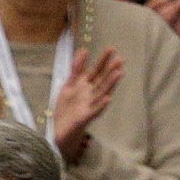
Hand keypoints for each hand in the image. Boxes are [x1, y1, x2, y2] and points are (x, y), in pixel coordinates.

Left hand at [48, 46, 121, 162]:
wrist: (59, 130)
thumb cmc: (65, 108)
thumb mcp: (69, 84)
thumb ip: (76, 69)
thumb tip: (84, 49)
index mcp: (85, 86)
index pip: (96, 70)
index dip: (103, 60)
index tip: (111, 49)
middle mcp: (90, 94)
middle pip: (102, 80)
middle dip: (110, 70)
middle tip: (121, 59)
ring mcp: (89, 106)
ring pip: (102, 93)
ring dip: (111, 84)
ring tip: (119, 74)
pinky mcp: (85, 118)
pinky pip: (95, 111)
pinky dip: (101, 105)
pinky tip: (108, 99)